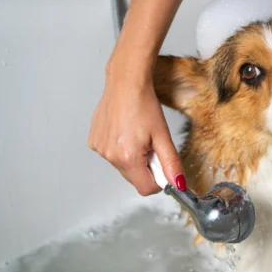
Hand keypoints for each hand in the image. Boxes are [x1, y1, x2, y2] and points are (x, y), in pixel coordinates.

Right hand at [88, 61, 185, 195]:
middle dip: (145, 166)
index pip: (145, 188)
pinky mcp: (93, 140)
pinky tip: (125, 130)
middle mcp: (109, 156)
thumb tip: (178, 183)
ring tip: (137, 134)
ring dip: (133, 156)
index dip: (158, 180)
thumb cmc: (144, 104)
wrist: (125, 82)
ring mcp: (99, 149)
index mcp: (128, 158)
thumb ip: (171, 163)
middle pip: (133, 177)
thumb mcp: (163, 135)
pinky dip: (120, 147)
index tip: (161, 164)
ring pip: (122, 166)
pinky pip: (111, 154)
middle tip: (151, 144)